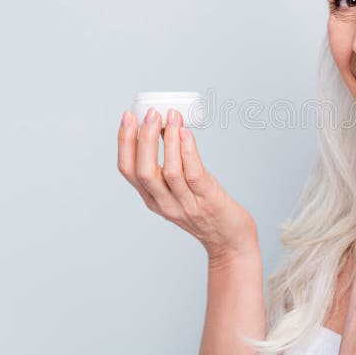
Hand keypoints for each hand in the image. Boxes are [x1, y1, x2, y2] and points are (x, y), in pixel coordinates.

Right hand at [117, 107, 258, 264]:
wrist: (230, 241)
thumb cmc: (206, 210)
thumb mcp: (179, 191)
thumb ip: (171, 167)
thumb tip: (165, 127)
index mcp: (152, 199)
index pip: (128, 170)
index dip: (124, 142)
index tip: (128, 117)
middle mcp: (164, 204)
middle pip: (143, 171)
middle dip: (143, 138)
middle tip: (150, 113)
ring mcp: (186, 205)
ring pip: (169, 171)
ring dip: (168, 140)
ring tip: (172, 117)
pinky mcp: (207, 201)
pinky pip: (193, 175)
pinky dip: (187, 152)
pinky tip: (186, 133)